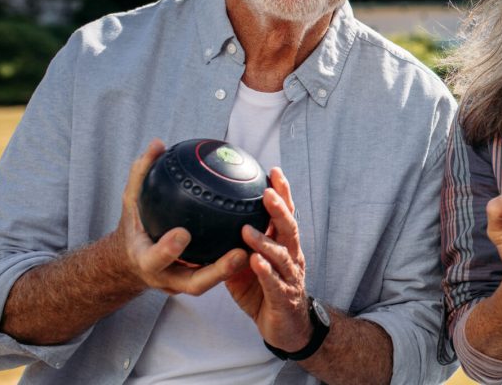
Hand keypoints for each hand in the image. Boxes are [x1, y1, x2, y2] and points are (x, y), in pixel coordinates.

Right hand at [117, 138, 246, 294]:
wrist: (133, 260)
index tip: (183, 233)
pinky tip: (259, 242)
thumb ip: (142, 174)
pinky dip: (238, 265)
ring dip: (235, 272)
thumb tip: (158, 144)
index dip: (167, 250)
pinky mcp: (198, 282)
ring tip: (256, 250)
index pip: (154, 258)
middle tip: (239, 253)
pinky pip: (219, 275)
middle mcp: (166, 278)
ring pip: (212, 284)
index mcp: (145, 260)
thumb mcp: (131, 201)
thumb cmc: (135, 225)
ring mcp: (183, 284)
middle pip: (193, 283)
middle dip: (216, 272)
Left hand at [225, 168, 311, 351]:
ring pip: (282, 254)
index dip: (283, 193)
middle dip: (280, 209)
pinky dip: (265, 271)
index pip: (286, 215)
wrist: (288, 329)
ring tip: (247, 229)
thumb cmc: (266, 294)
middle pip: (289, 228)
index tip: (273, 171)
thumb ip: (234, 248)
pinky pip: (274, 282)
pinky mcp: (284, 298)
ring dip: (265, 241)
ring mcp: (290, 277)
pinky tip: (254, 261)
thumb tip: (209, 227)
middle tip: (266, 192)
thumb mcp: (247, 268)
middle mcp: (292, 257)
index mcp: (286, 246)